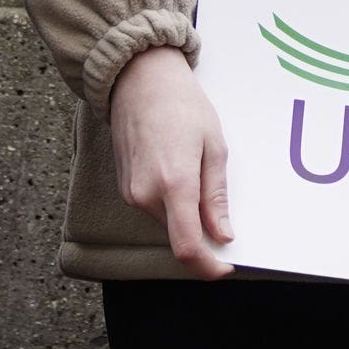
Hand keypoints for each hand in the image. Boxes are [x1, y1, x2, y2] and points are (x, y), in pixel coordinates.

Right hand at [109, 46, 231, 275]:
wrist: (139, 80)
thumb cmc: (182, 106)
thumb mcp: (214, 147)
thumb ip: (216, 197)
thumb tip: (222, 235)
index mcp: (173, 184)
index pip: (187, 247)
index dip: (207, 266)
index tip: (224, 268)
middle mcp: (146, 195)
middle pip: (179, 236)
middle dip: (202, 232)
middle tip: (220, 202)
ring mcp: (130, 193)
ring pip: (167, 223)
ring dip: (186, 213)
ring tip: (197, 169)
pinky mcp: (124, 189)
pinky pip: (154, 209)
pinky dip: (171, 203)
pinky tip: (178, 169)